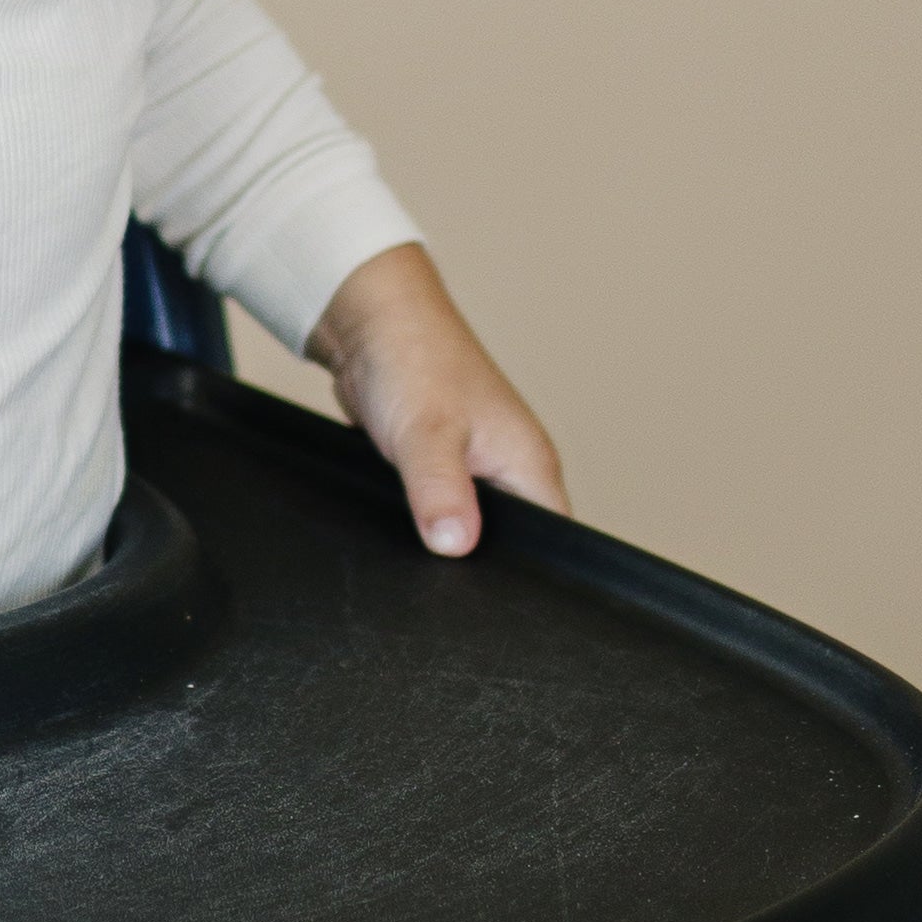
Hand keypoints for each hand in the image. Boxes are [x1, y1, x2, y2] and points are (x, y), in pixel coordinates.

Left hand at [306, 243, 563, 557]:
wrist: (370, 327)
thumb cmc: (414, 361)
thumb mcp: (427, 434)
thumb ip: (441, 492)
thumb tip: (456, 546)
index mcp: (529, 465)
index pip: (551, 542)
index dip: (524, 573)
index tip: (486, 595)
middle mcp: (510, 470)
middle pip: (509, 541)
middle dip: (477, 561)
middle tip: (441, 572)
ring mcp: (476, 470)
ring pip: (470, 527)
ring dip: (446, 537)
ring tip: (420, 544)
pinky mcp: (441, 470)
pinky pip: (440, 510)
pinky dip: (423, 518)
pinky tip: (403, 525)